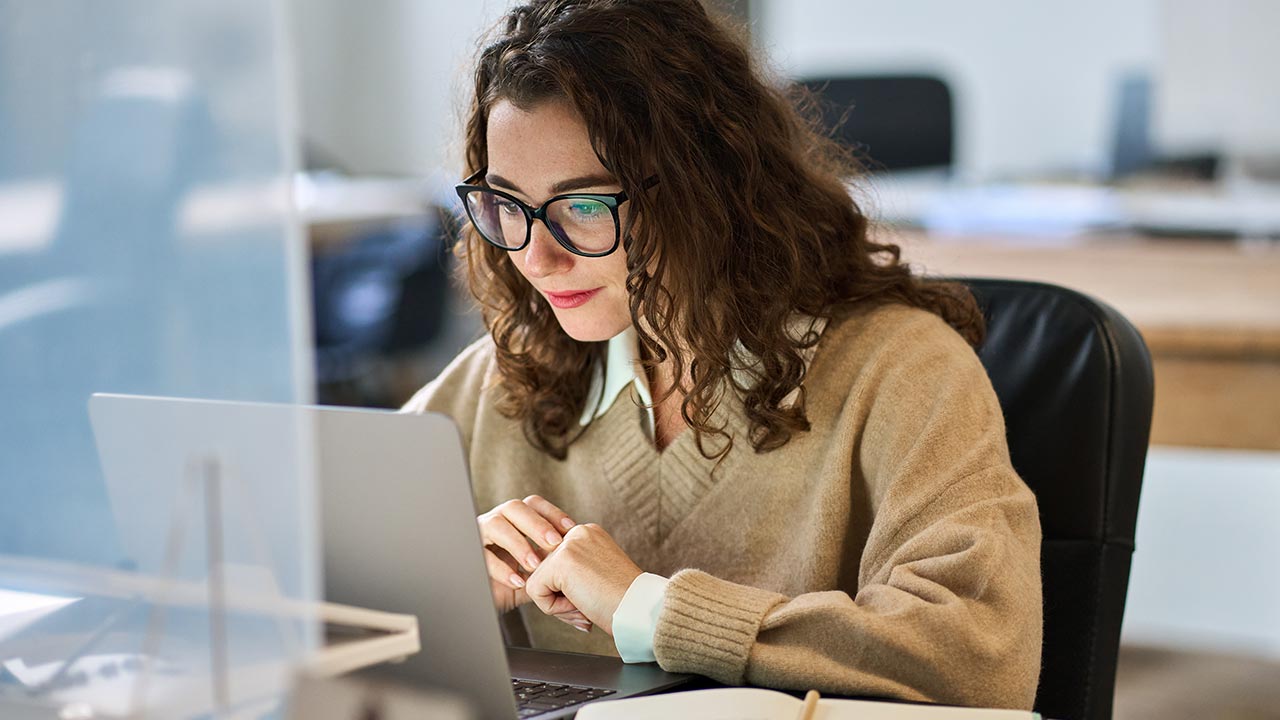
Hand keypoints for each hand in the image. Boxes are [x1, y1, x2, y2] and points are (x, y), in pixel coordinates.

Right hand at [477, 495, 592, 631]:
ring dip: (518, 543)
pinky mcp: (469, 556)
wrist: (490, 600)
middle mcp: (497, 521)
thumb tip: (584, 562)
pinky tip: (519, 582)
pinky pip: (482, 555)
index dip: (552, 513)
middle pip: (514, 508)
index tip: (571, 528)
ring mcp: (480, 536)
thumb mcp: (541, 572)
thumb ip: (558, 564)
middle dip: (536, 524)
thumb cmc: (518, 581)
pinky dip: (502, 569)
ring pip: (495, 525)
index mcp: (515, 519)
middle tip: (555, 544)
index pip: (534, 503)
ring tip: (535, 565)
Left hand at [524, 523, 642, 636]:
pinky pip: (535, 591)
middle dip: (559, 595)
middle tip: (588, 605)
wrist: (640, 610)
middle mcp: (578, 532)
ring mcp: (569, 544)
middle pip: (543, 569)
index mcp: (588, 534)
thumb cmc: (623, 603)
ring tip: (586, 604)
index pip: (554, 561)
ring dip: (557, 602)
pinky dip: (553, 608)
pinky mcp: (560, 561)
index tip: (593, 597)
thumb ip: (571, 571)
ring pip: (537, 580)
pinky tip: (580, 605)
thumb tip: (536, 582)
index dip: (565, 587)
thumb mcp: (596, 576)